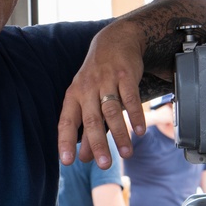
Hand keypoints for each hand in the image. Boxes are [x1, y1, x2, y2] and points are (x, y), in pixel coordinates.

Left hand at [58, 21, 146, 168]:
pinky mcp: (125, 75)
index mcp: (74, 96)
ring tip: (126, 153)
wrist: (115, 41)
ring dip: (120, 134)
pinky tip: (139, 131)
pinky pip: (131, 98)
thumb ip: (85, 128)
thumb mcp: (85, 98)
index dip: (65, 141)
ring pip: (112, 111)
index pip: (66, 122)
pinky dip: (136, 116)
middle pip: (91, 120)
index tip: (67, 161)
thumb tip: (84, 158)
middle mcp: (87, 89)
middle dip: (97, 144)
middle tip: (104, 164)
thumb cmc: (97, 76)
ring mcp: (106, 81)